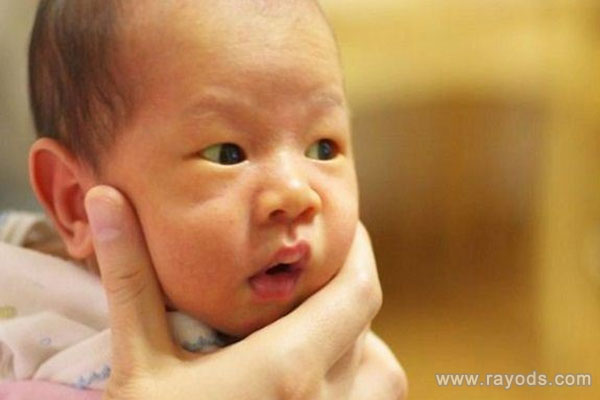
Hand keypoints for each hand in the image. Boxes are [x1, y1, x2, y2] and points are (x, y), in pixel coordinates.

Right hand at [85, 185, 405, 398]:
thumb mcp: (137, 363)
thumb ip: (130, 278)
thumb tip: (108, 201)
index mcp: (287, 369)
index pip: (359, 292)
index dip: (361, 254)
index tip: (349, 233)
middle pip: (368, 328)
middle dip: (348, 295)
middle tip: (316, 280)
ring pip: (384, 375)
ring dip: (362, 347)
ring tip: (320, 333)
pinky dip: (361, 387)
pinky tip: (316, 383)